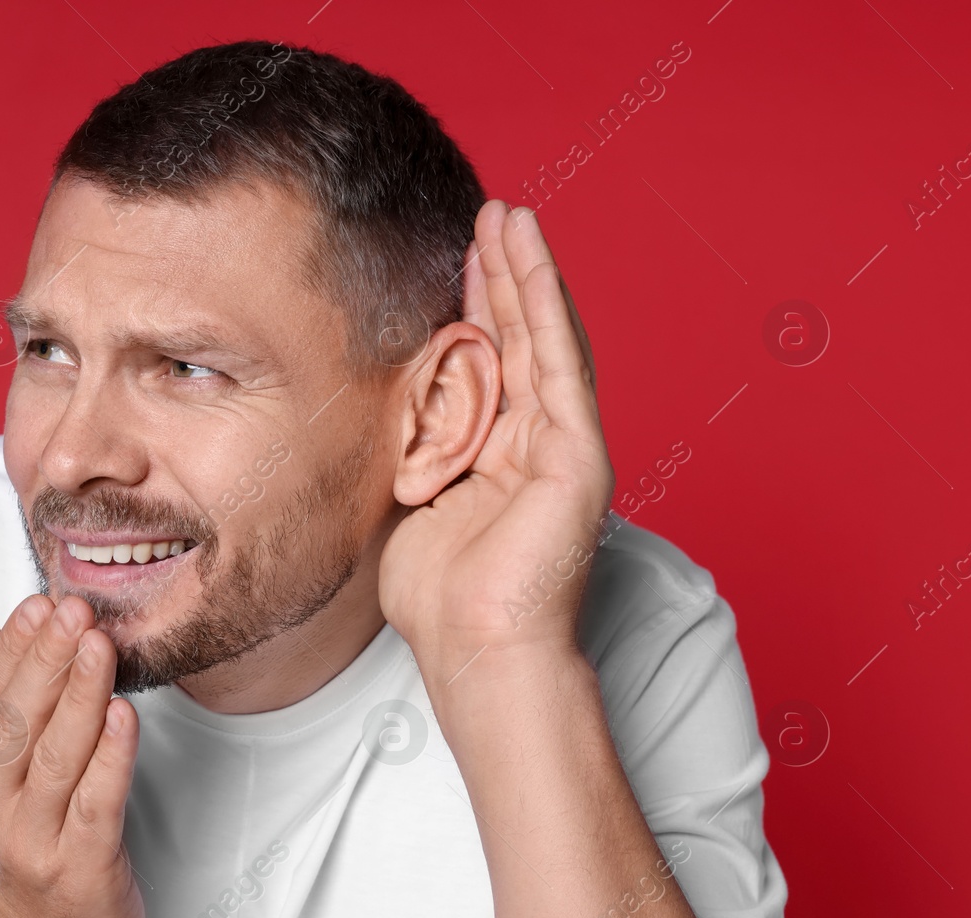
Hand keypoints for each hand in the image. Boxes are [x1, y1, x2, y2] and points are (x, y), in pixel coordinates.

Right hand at [0, 594, 144, 917]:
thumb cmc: (38, 835)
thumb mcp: (4, 765)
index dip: (15, 647)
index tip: (39, 601)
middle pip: (19, 722)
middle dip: (47, 660)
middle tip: (75, 611)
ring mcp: (38, 837)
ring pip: (58, 756)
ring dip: (79, 696)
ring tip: (99, 646)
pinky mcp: (83, 865)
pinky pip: (97, 803)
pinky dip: (111, 757)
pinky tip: (124, 715)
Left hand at [378, 201, 614, 669]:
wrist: (477, 649)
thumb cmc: (442, 599)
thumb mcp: (415, 505)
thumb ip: (417, 454)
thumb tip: (391, 420)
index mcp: (504, 456)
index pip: (493, 364)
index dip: (478, 308)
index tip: (459, 258)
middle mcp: (540, 444)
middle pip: (522, 340)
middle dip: (503, 275)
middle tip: (488, 215)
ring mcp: (565, 446)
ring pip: (545, 338)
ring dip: (526, 273)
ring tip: (509, 215)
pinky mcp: (579, 453)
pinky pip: (557, 362)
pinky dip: (543, 304)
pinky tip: (528, 258)